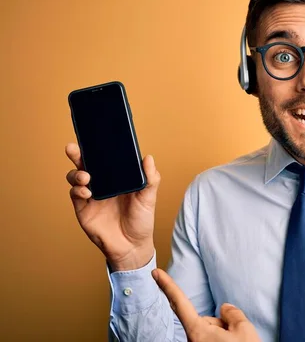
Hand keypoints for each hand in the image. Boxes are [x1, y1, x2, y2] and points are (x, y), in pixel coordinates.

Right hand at [65, 142, 160, 270]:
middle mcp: (103, 183)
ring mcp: (91, 195)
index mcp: (118, 177)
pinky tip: (86, 191)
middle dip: (78, 154)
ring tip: (86, 177)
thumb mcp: (149, 198)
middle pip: (86, 164)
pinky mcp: (83, 208)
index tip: (92, 137)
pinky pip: (75, 194)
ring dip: (77, 173)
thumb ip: (150, 178)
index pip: (105, 158)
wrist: (132, 246)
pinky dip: (77, 190)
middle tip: (74, 148)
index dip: (98, 147)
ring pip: (76, 177)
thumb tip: (148, 157)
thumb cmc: (142, 220)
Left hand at [152, 268, 260, 341]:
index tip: (154, 273)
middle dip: (220, 322)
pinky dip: (226, 341)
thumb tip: (225, 308)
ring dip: (225, 334)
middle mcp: (194, 341)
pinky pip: (215, 341)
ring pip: (212, 332)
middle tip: (237, 334)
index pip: (180, 303)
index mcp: (198, 332)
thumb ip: (232, 313)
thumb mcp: (244, 329)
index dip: (168, 285)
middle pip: (205, 320)